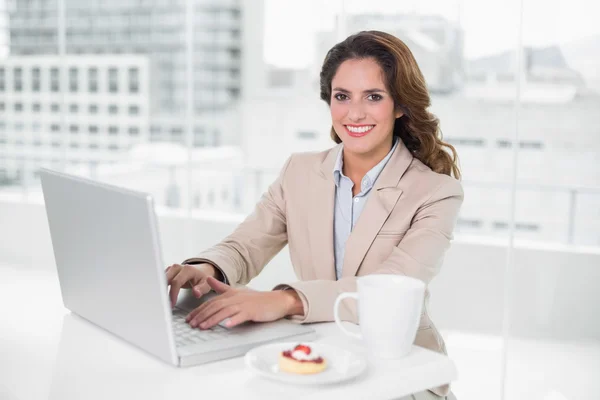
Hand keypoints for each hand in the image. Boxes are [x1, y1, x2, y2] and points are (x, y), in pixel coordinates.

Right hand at [165, 263, 220, 307]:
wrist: (201, 270)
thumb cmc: (203, 278)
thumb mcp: (206, 284)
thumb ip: (201, 289)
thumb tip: (196, 293)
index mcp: (188, 270)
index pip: (176, 282)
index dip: (173, 293)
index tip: (171, 304)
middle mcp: (178, 267)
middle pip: (166, 279)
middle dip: (163, 292)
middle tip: (163, 304)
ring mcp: (172, 269)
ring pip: (161, 279)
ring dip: (160, 290)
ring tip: (160, 301)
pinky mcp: (168, 271)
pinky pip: (161, 279)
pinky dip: (160, 288)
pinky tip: (160, 296)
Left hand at [185, 277, 302, 328]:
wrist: (276, 301)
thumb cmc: (256, 299)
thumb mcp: (236, 291)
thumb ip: (221, 287)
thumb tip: (208, 279)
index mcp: (230, 294)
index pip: (210, 303)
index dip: (199, 310)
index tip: (189, 319)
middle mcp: (235, 298)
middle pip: (215, 307)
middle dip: (201, 316)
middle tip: (191, 325)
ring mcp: (243, 304)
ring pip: (224, 311)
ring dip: (212, 319)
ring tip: (202, 327)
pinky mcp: (252, 311)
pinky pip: (241, 316)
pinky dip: (233, 320)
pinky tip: (226, 326)